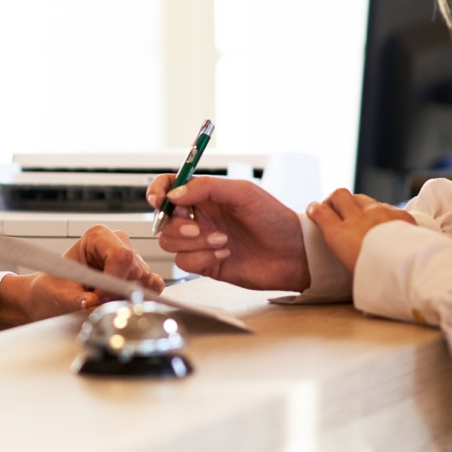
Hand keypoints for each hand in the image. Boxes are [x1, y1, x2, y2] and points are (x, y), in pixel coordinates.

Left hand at [0, 225, 163, 329]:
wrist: (54, 294)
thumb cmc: (55, 288)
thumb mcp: (60, 295)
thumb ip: (76, 300)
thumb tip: (92, 303)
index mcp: (97, 236)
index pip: (121, 255)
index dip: (114, 281)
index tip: (98, 297)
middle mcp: (117, 242)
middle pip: (135, 268)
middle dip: (119, 291)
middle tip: (98, 300)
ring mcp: (131, 257)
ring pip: (145, 278)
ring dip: (128, 295)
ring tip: (104, 299)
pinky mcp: (139, 274)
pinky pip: (154, 285)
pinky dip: (142, 296)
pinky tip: (121, 300)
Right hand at [147, 173, 308, 292]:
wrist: (293, 253)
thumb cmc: (274, 219)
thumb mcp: (243, 193)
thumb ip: (206, 187)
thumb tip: (174, 194)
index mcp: (206, 196)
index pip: (170, 188)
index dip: (158, 192)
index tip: (158, 200)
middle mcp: (200, 218)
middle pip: (165, 220)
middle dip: (177, 226)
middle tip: (198, 228)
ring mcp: (201, 242)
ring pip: (171, 243)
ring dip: (195, 243)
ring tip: (223, 241)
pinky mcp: (206, 264)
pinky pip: (185, 262)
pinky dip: (203, 257)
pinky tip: (226, 254)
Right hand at [305, 189, 414, 273]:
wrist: (409, 270)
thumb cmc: (378, 277)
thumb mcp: (351, 268)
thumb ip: (346, 251)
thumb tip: (347, 249)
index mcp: (341, 235)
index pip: (321, 212)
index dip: (315, 209)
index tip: (314, 210)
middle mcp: (358, 218)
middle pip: (339, 195)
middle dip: (334, 199)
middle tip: (335, 208)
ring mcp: (379, 212)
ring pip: (361, 198)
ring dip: (357, 204)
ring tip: (360, 216)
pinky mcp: (399, 213)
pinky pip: (384, 206)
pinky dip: (380, 212)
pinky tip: (384, 223)